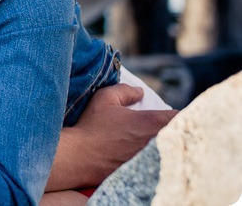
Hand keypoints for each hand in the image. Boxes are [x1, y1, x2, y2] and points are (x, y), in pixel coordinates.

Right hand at [47, 83, 177, 190]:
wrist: (81, 157)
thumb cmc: (93, 126)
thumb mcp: (105, 98)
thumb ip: (126, 91)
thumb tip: (140, 92)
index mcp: (152, 122)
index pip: (181, 116)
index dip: (177, 115)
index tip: (169, 116)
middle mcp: (159, 141)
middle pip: (181, 136)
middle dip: (175, 131)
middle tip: (165, 129)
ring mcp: (154, 159)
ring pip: (172, 151)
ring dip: (167, 145)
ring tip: (154, 143)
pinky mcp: (147, 172)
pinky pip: (161, 164)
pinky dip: (157, 160)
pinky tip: (143, 157)